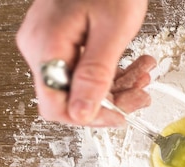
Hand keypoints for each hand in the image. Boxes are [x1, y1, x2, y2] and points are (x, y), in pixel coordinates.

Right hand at [16, 0, 148, 125]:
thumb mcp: (112, 31)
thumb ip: (96, 75)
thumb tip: (83, 114)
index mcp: (46, 46)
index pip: (57, 106)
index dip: (90, 118)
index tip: (119, 116)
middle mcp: (40, 47)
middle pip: (72, 97)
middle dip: (112, 99)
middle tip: (142, 94)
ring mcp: (49, 43)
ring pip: (82, 84)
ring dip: (117, 85)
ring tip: (144, 73)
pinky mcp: (62, 39)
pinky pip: (84, 68)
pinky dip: (112, 71)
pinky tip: (134, 64)